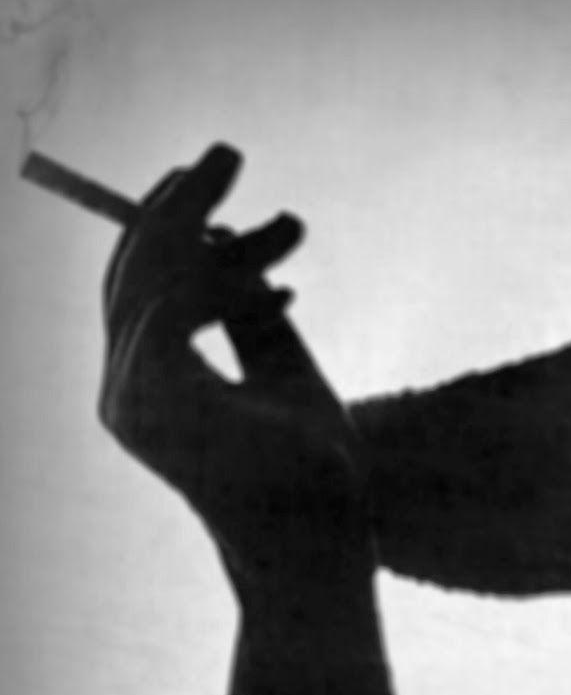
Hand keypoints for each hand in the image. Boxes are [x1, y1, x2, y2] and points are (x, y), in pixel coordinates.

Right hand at [100, 143, 372, 601]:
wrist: (322, 545)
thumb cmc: (313, 479)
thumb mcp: (286, 376)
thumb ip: (255, 317)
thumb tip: (238, 239)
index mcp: (151, 390)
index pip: (139, 288)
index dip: (170, 227)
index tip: (223, 193)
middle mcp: (124, 393)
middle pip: (132, 269)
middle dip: (182, 203)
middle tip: (230, 149)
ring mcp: (132, 398)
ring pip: (158, 279)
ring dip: (229, 242)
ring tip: (294, 227)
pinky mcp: (156, 396)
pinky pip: (177, 305)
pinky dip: (231, 282)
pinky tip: (284, 281)